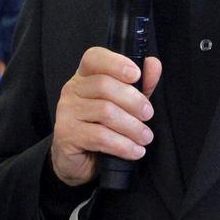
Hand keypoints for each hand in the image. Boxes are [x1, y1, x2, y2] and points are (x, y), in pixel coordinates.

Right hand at [50, 48, 160, 186]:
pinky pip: (99, 136)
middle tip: (148, 114)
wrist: (79, 161)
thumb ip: (140, 84)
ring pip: (105, 111)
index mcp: (85, 77)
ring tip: (145, 137)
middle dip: (133, 100)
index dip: (116, 63)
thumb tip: (153, 64)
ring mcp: (67, 112)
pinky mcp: (66, 134)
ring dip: (132, 126)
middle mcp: (72, 90)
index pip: (94, 58)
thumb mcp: (125, 105)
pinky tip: (134, 150)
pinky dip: (123, 145)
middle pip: (104, 85)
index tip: (136, 75)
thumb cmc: (101, 128)